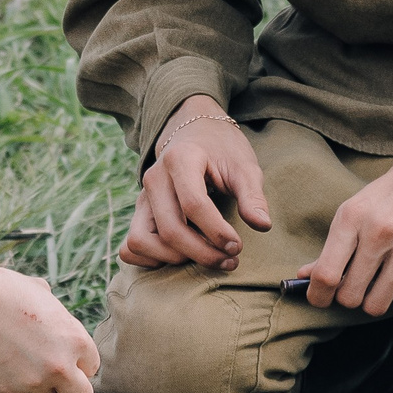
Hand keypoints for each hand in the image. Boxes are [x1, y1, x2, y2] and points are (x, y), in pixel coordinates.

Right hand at [0, 266, 99, 392]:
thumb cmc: (4, 292)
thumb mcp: (42, 294)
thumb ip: (56, 316)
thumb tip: (54, 321)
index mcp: (76, 341)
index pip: (91, 368)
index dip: (76, 365)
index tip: (63, 361)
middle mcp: (60, 366)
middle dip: (67, 391)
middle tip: (52, 379)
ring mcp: (34, 381)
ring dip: (35, 392)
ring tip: (20, 369)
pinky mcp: (8, 390)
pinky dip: (7, 387)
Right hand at [121, 96, 271, 270]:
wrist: (195, 133)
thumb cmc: (222, 151)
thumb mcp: (244, 167)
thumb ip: (252, 196)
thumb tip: (262, 226)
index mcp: (180, 160)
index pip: (193, 204)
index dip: (216, 231)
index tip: (237, 246)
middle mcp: (154, 178)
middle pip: (169, 228)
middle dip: (201, 253)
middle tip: (229, 260)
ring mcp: (142, 197)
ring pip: (141, 240)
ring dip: (173, 258)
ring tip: (204, 257)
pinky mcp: (139, 213)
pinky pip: (130, 247)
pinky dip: (151, 259)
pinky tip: (181, 256)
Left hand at [294, 125, 392, 314]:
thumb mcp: (361, 204)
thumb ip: (336, 242)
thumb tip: (307, 275)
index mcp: (354, 216)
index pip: (326, 274)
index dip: (317, 295)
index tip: (320, 298)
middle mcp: (381, 234)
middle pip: (350, 297)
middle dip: (349, 297)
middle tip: (357, 285)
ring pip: (378, 306)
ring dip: (376, 300)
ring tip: (382, 282)